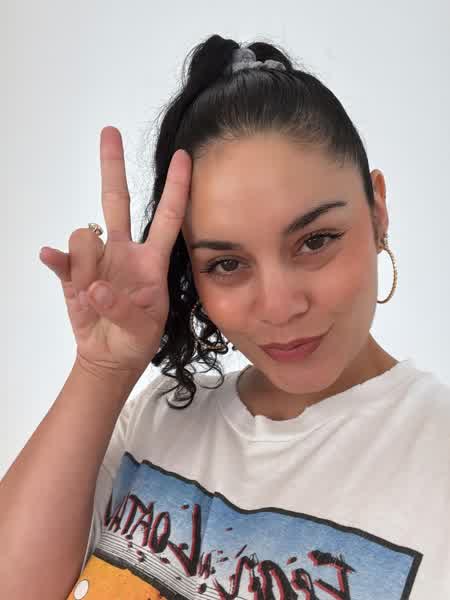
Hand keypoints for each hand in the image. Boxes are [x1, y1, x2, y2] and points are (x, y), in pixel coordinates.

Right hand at [39, 126, 191, 377]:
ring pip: (86, 235)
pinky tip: (52, 259)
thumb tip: (99, 288)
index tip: (184, 156)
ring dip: (89, 264)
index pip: (168, 217)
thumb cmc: (136, 339)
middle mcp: (124, 252)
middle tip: (110, 131)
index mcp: (151, 261)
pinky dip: (57, 259)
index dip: (176, 187)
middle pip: (117, 201)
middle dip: (114, 166)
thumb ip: (124, 308)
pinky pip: (61, 258)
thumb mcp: (144, 328)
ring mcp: (97, 261)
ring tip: (96, 296)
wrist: (110, 356)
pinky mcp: (72, 274)